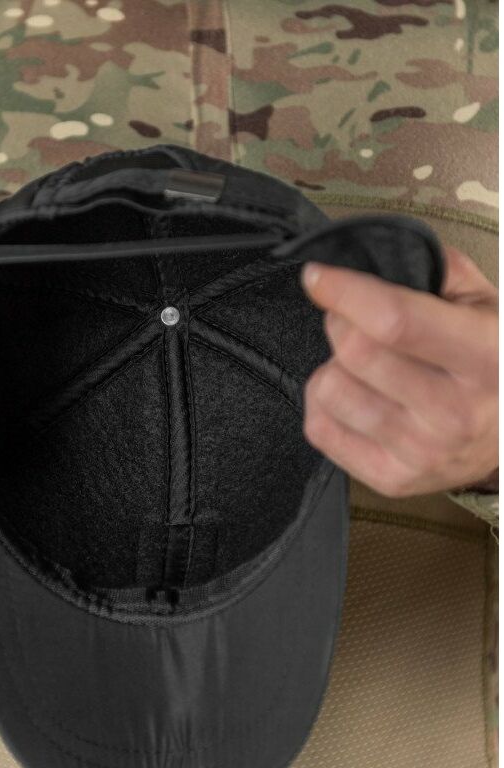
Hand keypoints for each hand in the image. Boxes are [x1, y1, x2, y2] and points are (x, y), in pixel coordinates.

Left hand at [300, 244, 497, 497]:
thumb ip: (440, 270)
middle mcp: (454, 412)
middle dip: (341, 322)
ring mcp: (422, 452)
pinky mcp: (392, 479)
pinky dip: (323, 404)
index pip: (394, 319)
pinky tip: (354, 397)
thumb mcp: (486, 305)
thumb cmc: (492, 362)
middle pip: (354, 351)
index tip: (316, 276)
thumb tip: (373, 253)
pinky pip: (319, 429)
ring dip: (333, 366)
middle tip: (354, 321)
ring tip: (361, 366)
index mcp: (486, 356)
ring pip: (331, 389)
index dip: (345, 291)